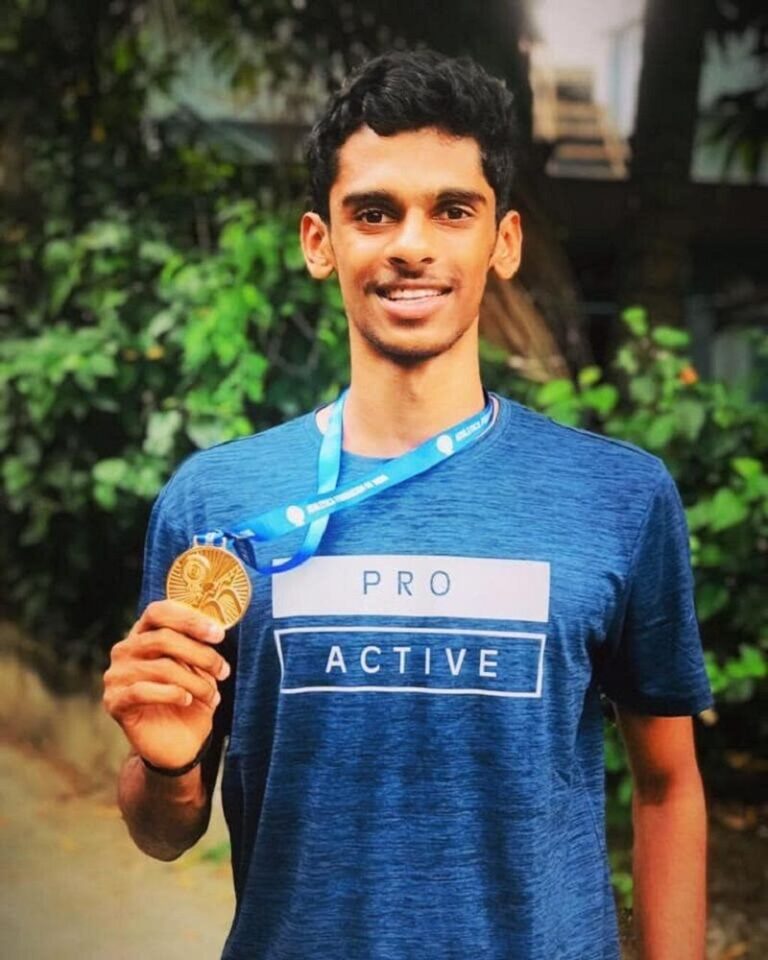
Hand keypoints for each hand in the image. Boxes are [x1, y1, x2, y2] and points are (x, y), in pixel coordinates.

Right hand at [103, 600, 229, 769]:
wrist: (177, 743)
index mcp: (143, 633)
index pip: (158, 612)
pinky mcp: (114, 701)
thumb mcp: (199, 669)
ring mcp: (115, 675)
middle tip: (223, 670)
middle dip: (200, 654)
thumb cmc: (189, 697)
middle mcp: (124, 649)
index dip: (189, 619)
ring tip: (211, 695)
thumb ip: (199, 645)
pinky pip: (143, 691)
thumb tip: (215, 630)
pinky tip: (186, 700)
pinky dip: (171, 694)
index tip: (218, 634)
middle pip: (162, 639)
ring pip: (160, 667)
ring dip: (194, 681)